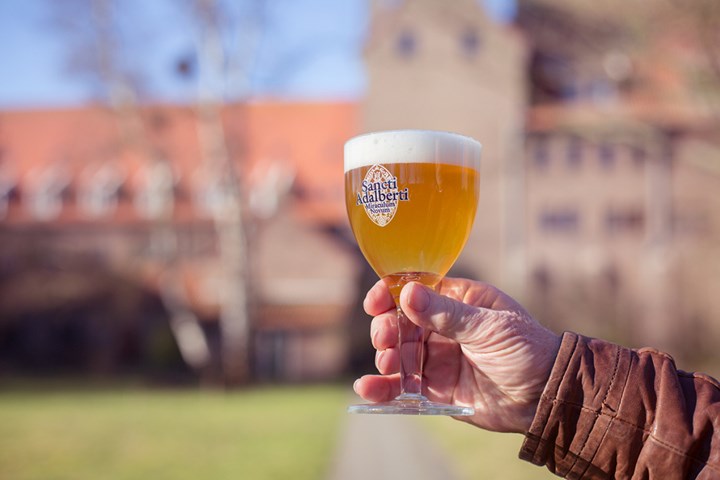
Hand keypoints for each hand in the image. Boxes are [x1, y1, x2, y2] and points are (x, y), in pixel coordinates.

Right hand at [353, 278, 560, 433]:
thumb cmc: (527, 350)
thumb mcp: (490, 326)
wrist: (546, 398)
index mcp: (458, 300)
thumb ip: (447, 314)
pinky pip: (402, 386)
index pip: (416, 289)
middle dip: (386, 328)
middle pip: (400, 321)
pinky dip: (383, 387)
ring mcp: (437, 358)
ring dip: (385, 356)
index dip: (391, 293)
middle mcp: (442, 326)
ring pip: (397, 353)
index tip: (375, 303)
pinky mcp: (434, 388)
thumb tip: (408, 293)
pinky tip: (367, 388)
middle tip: (384, 339)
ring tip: (388, 363)